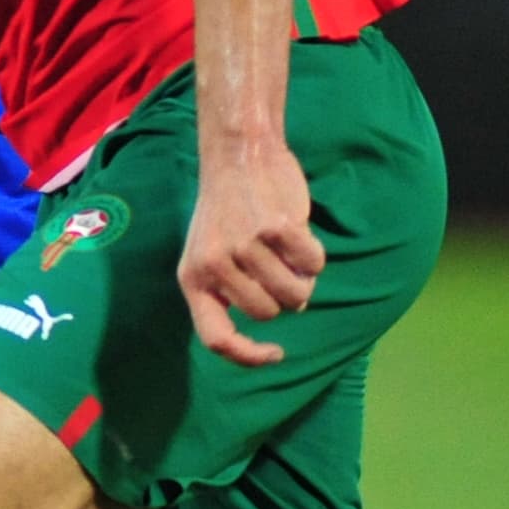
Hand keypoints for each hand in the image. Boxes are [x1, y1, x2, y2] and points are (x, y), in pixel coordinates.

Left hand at [179, 141, 323, 367]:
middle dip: (282, 298)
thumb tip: (285, 315)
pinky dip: (315, 256)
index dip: (248, 356)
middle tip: (278, 266)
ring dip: (302, 279)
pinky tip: (299, 234)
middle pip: (268, 314)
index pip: (217, 338)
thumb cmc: (226, 210)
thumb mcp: (208, 252)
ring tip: (288, 252)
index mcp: (193, 277)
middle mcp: (215, 265)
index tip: (276, 354)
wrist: (237, 152)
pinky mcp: (277, 228)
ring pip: (295, 294)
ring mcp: (246, 246)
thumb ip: (232, 289)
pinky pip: (314, 265)